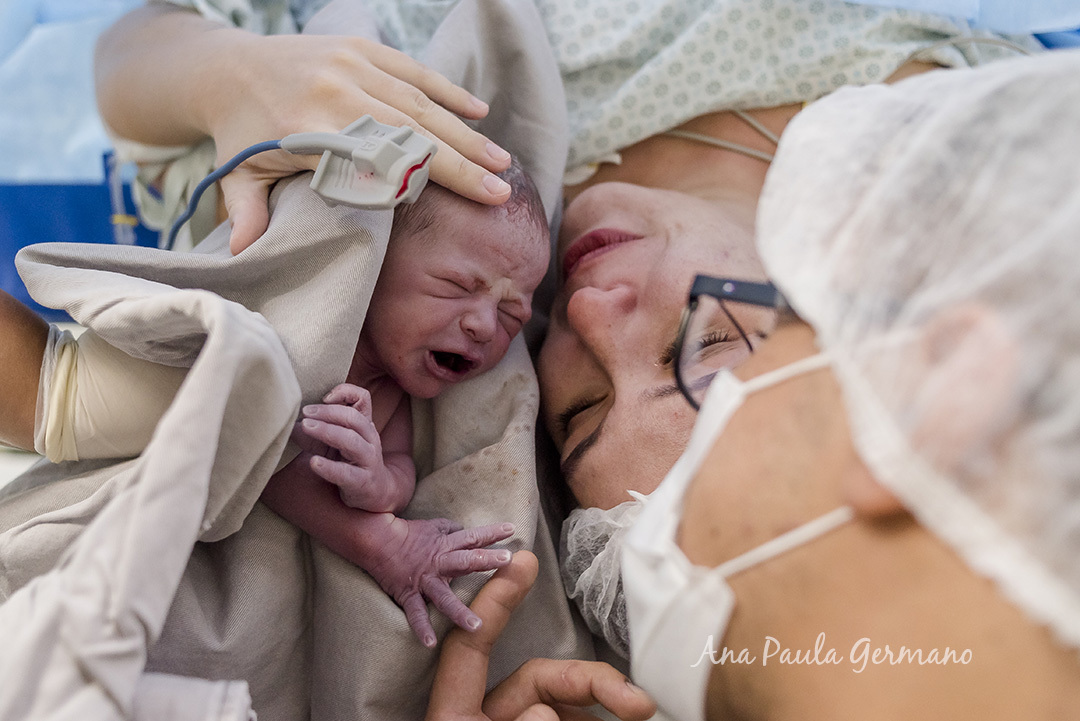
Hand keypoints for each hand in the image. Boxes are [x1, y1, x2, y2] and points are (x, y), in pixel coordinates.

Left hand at [202, 32, 512, 252]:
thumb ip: (248, 213)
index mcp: (307, 128)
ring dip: (463, 133)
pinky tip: (480, 111)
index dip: (420, 181)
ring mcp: (351, 66)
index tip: (458, 205)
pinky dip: (447, 91)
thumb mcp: (239, 176)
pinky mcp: (361, 49)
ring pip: (419, 103)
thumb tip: (240, 257)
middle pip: (409, 134)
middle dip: (459, 164)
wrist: (227, 66)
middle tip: (499, 191)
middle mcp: (334, 93)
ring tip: (500, 162)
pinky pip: (412, 71)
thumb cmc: (241, 132)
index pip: (376, 160)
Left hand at [292, 383, 407, 511]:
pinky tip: (314, 462)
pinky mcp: (362, 482)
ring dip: (327, 431)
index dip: (345, 392)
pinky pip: (346, 473)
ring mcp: (368, 460)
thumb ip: (316, 430)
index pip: (363, 399)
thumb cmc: (352, 462)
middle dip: (328, 412)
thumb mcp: (337, 442)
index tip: (323, 397)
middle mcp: (369, 439)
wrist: (378, 492)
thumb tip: (289, 424)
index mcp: (364, 425)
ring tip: (306, 427)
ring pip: (351, 441)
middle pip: (353, 418)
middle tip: (305, 412)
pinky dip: (329, 467)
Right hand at [360, 515, 515, 647]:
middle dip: (486, 560)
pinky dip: (422, 628)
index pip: (472, 537)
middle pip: (465, 560)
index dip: (492, 533)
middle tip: (507, 560)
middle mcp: (439, 563)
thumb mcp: (433, 526)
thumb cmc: (408, 534)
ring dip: (460, 611)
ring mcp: (425, 581)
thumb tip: (464, 530)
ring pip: (444, 597)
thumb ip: (451, 529)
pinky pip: (415, 613)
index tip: (511, 529)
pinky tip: (431, 643)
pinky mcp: (409, 594)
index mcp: (446, 545)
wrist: (377, 541)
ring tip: (477, 626)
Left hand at [427, 552, 657, 720]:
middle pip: (538, 678)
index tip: (524, 561)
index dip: (494, 601)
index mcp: (456, 716)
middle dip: (592, 679)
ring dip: (601, 703)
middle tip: (640, 702)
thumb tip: (542, 708)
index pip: (471, 645)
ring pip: (562, 707)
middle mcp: (486, 719)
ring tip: (639, 712)